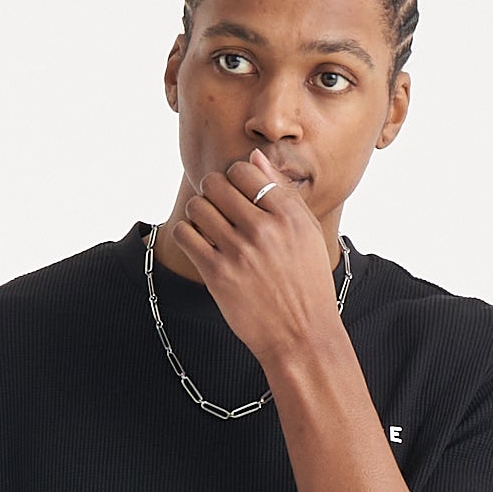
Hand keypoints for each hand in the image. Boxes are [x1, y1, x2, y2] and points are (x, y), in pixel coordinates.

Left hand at [161, 151, 347, 374]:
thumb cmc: (307, 283)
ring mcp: (238, 252)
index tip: (236, 191)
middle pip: (217, 184)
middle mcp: (263, 230)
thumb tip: (254, 156)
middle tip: (218, 206)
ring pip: (198, 206)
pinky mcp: (217, 274)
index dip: (235, 176)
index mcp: (288, 215)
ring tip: (209, 226)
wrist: (301, 335)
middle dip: (213, 191)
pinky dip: (186, 233)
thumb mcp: (307, 233)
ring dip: (199, 211)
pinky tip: (199, 242)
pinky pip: (185, 234)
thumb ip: (282, 192)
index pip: (245, 170)